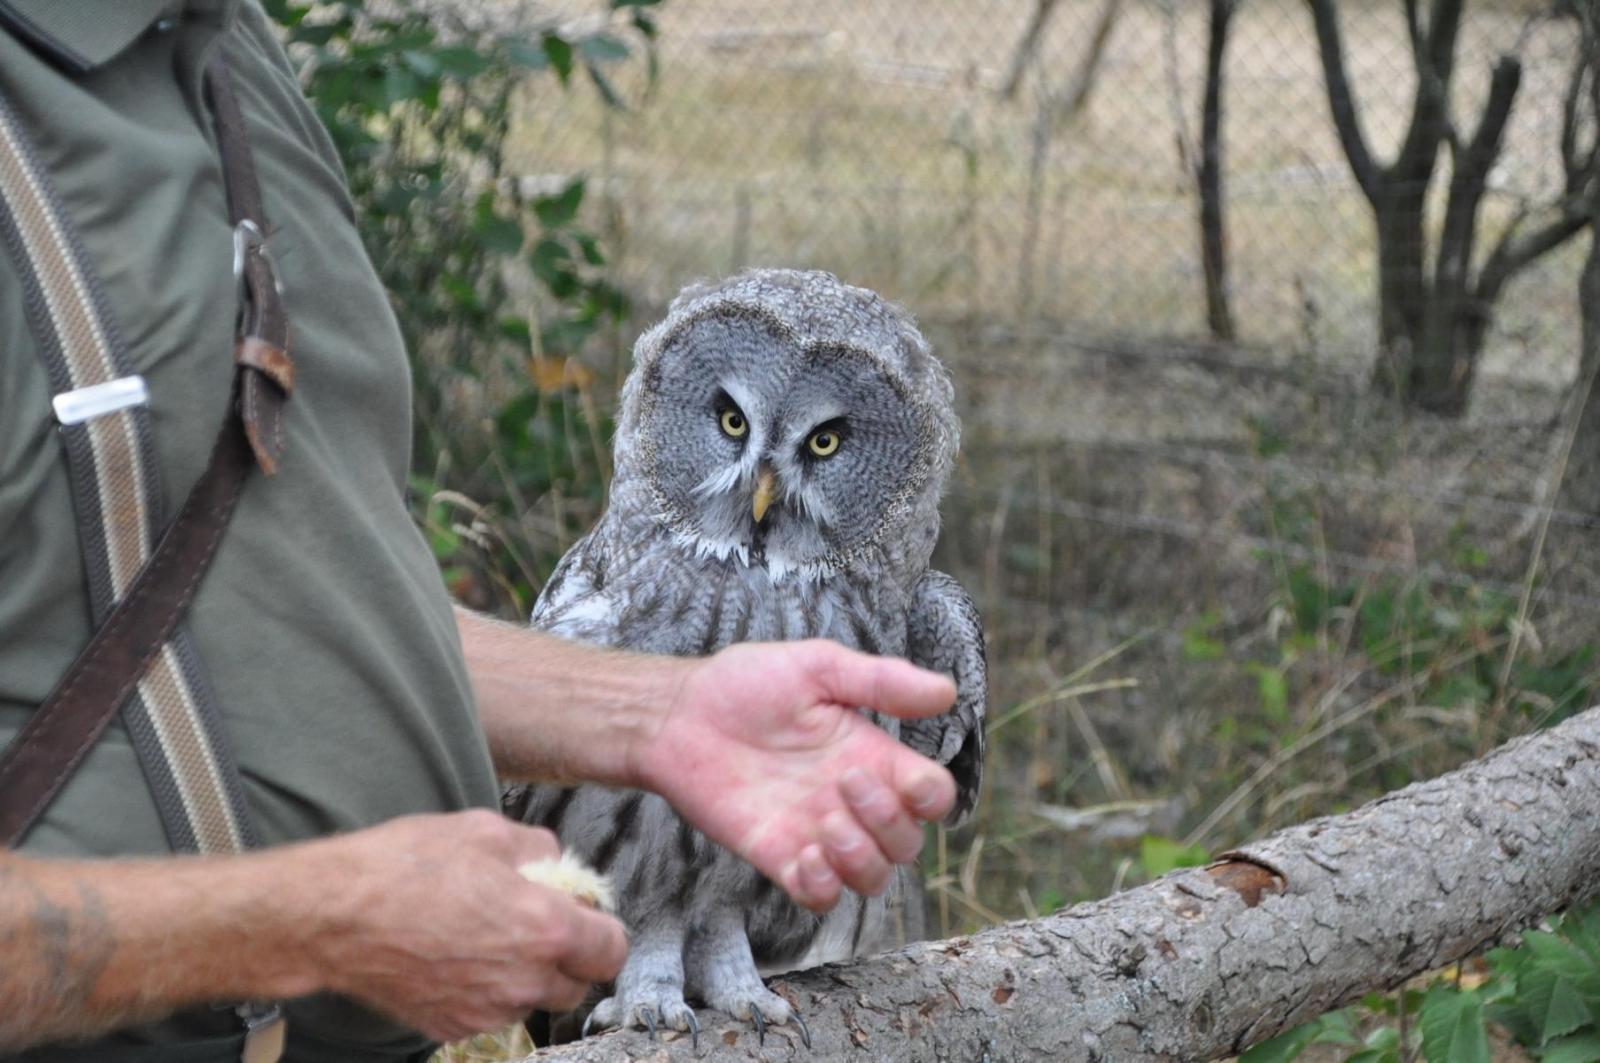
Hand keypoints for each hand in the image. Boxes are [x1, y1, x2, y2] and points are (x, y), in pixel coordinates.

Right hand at [307, 811, 627, 1042]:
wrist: (333, 915)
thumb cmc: (406, 866)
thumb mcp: (485, 830)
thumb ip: (539, 851)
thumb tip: (556, 865)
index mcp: (545, 929)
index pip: (611, 950)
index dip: (601, 928)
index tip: (581, 912)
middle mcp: (523, 980)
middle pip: (577, 984)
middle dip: (568, 956)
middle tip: (537, 922)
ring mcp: (486, 1011)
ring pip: (533, 1001)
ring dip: (527, 975)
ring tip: (489, 935)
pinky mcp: (451, 1026)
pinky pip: (491, 1013)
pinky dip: (487, 990)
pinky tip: (459, 955)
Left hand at [635, 640, 958, 911]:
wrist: (677, 715)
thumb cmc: (746, 683)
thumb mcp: (818, 666)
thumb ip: (880, 680)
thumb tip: (948, 692)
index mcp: (872, 755)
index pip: (931, 796)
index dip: (933, 798)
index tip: (907, 778)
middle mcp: (851, 800)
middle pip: (908, 844)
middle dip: (888, 821)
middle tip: (844, 781)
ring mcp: (816, 832)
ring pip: (873, 879)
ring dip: (861, 858)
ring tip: (824, 822)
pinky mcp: (777, 856)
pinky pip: (820, 897)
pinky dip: (823, 886)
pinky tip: (804, 856)